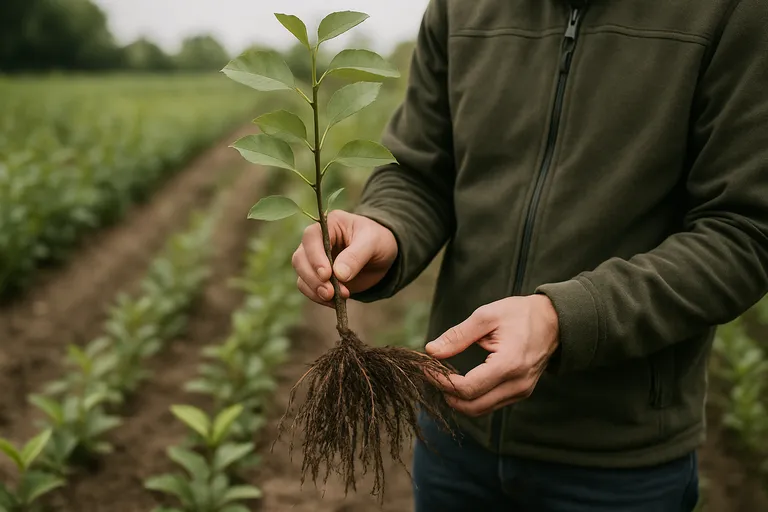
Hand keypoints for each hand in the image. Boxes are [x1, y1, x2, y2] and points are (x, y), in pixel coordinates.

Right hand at [292, 210, 397, 306]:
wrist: (382, 255)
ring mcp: (315, 260)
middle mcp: (316, 241)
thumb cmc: (378, 241)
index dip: (315, 257)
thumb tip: (339, 274)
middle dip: (313, 278)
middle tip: (330, 292)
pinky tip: (334, 302)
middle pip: (300, 258)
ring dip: (315, 290)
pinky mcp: (318, 277)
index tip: (327, 275)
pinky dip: (318, 297)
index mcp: (329, 225)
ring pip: (301, 275)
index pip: (311, 237)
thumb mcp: (372, 242)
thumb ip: (356, 256)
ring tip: (335, 298)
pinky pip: (309, 288)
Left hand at [425, 295, 559, 416]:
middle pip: (472, 407)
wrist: (554, 320)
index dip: (442, 382)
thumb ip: (458, 335)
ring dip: (458, 400)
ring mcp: (521, 392)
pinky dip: (472, 399)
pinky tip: (461, 382)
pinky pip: (491, 404)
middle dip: (447, 395)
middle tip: (432, 377)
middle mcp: (517, 384)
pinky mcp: (521, 393)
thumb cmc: (520, 314)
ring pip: (481, 410)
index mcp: (508, 364)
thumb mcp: (486, 316)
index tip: (427, 368)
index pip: (468, 388)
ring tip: (444, 379)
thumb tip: (431, 351)